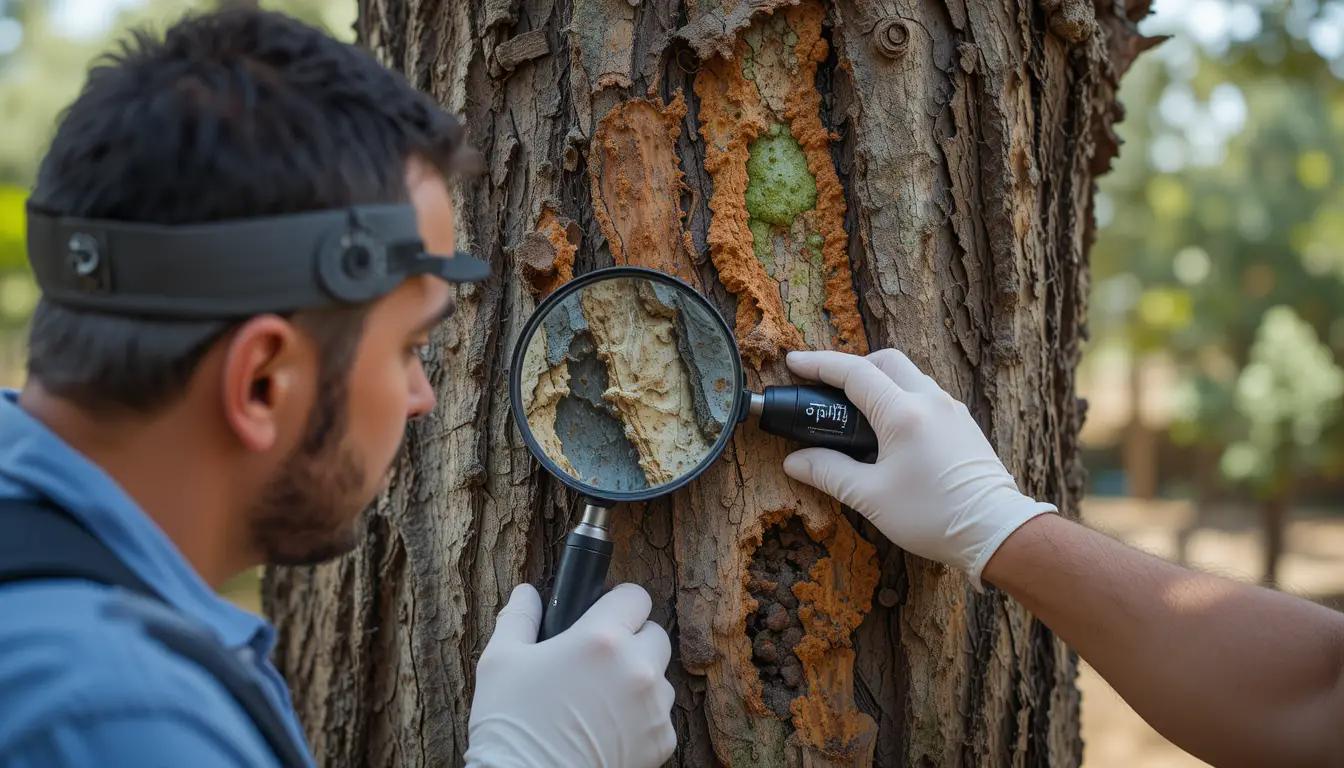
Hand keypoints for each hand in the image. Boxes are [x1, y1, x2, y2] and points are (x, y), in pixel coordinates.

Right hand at [464, 582, 676, 767]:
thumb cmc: (512, 726)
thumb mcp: (500, 662)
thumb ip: (519, 617)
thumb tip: (527, 593)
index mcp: (601, 639)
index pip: (635, 597)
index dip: (618, 602)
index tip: (604, 613)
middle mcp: (636, 669)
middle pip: (655, 634)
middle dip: (632, 640)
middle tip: (597, 660)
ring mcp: (653, 708)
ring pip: (660, 676)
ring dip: (639, 679)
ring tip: (600, 698)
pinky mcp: (661, 741)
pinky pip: (660, 715)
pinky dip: (641, 717)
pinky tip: (608, 726)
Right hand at [781, 349, 1054, 587]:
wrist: (996, 532)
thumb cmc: (933, 516)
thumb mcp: (871, 498)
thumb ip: (828, 472)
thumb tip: (795, 461)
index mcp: (903, 413)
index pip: (854, 373)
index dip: (819, 364)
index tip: (794, 363)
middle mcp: (930, 401)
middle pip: (886, 361)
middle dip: (853, 366)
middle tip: (828, 388)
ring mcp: (952, 410)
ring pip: (910, 377)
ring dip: (880, 382)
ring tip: (858, 413)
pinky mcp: (964, 425)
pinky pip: (927, 396)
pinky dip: (902, 398)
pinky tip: (892, 432)